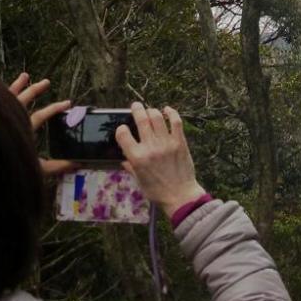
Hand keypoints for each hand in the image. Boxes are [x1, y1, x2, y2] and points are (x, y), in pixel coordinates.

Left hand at [8, 72, 74, 175]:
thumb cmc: (10, 166)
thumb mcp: (36, 168)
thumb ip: (55, 166)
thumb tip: (77, 164)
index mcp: (23, 130)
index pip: (41, 114)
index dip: (55, 108)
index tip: (68, 103)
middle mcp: (11, 120)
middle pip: (23, 100)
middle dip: (35, 90)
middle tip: (46, 81)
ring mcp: (1, 118)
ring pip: (8, 98)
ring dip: (16, 86)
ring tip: (24, 75)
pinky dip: (2, 95)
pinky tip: (2, 91)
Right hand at [115, 103, 205, 217]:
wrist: (180, 195)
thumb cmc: (157, 191)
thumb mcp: (138, 180)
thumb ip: (130, 167)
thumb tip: (124, 160)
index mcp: (136, 158)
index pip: (122, 134)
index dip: (121, 129)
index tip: (123, 128)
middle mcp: (150, 148)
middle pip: (141, 120)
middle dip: (136, 110)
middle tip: (135, 106)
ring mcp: (166, 143)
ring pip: (157, 118)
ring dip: (152, 111)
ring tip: (150, 110)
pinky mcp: (180, 142)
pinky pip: (176, 122)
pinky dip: (171, 112)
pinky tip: (167, 110)